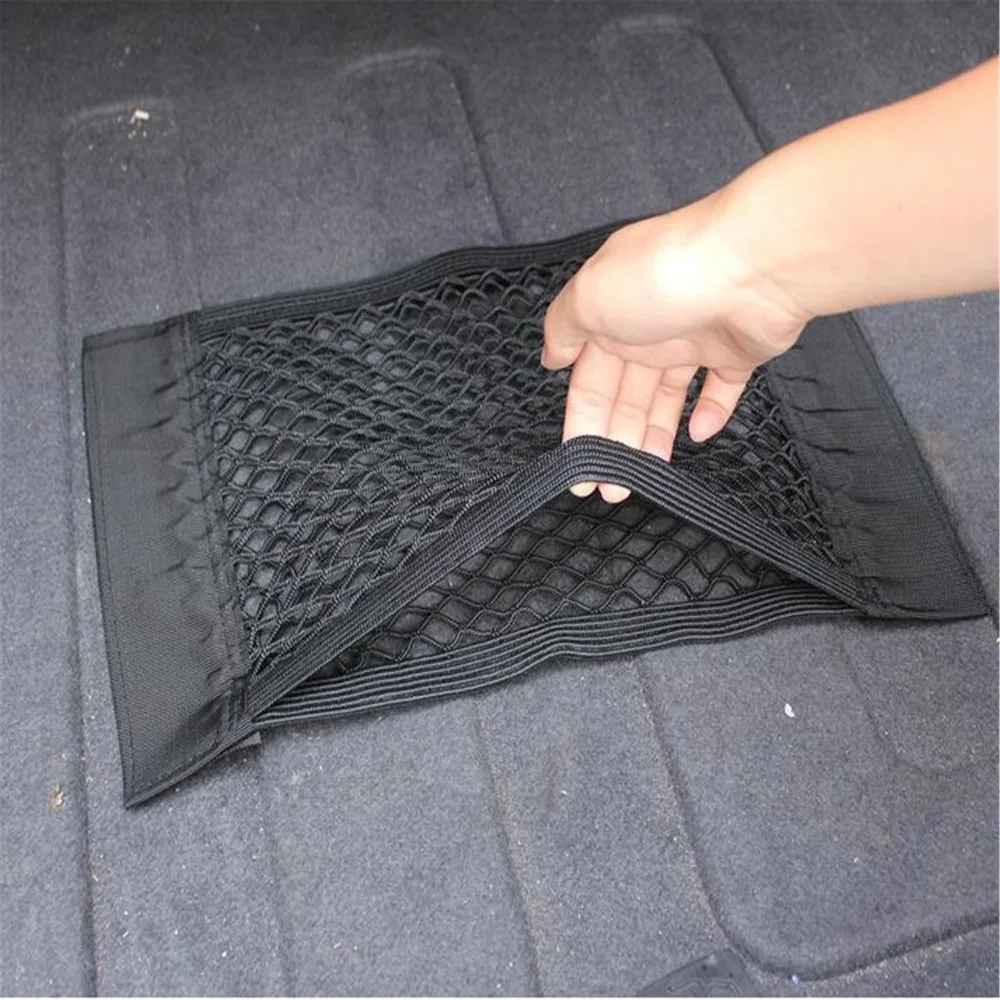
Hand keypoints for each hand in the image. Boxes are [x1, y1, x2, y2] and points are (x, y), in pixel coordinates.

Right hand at [542, 192, 807, 501]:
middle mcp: (650, 324)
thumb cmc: (664, 276)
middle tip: (611, 483)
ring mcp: (695, 336)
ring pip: (667, 396)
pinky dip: (710, 412)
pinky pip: (721, 388)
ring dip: (654, 434)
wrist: (751, 266)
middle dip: (615, 439)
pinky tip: (699, 433)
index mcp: (610, 311)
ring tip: (647, 471)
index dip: (582, 422)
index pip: (588, 378)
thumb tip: (551, 354)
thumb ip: (563, 328)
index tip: (578, 465)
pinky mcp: (737, 348)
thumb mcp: (589, 296)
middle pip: (625, 394)